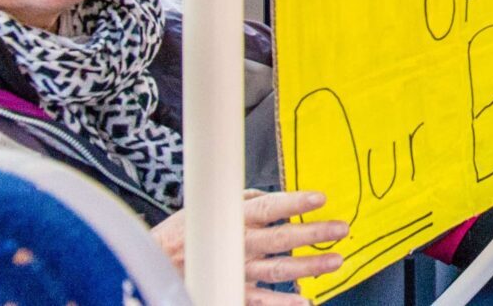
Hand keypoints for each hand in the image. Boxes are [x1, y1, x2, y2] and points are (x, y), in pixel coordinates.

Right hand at [155, 191, 350, 305]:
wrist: (151, 266)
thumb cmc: (184, 233)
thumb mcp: (209, 208)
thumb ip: (244, 201)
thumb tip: (273, 197)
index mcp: (232, 219)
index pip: (267, 207)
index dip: (293, 203)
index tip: (320, 199)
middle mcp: (237, 245)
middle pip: (280, 239)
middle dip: (313, 234)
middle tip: (342, 229)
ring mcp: (235, 272)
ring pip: (277, 270)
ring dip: (308, 267)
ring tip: (336, 262)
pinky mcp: (230, 292)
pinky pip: (259, 301)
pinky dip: (282, 304)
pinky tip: (305, 302)